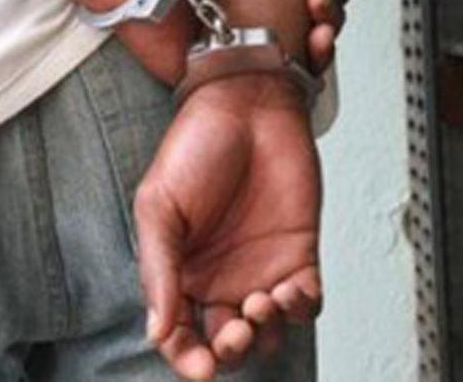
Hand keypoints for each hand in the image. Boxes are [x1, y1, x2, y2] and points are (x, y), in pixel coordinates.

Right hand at [135, 73, 320, 380]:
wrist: (246, 107)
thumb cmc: (194, 148)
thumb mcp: (159, 207)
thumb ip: (159, 270)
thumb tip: (157, 332)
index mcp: (181, 273)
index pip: (181, 335)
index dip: (187, 359)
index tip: (199, 366)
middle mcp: (221, 278)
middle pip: (226, 344)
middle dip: (231, 352)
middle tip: (234, 333)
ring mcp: (261, 268)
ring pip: (268, 332)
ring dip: (266, 334)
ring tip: (260, 302)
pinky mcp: (299, 254)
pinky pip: (305, 302)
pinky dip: (300, 309)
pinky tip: (288, 292)